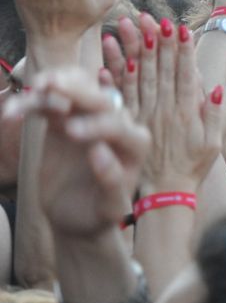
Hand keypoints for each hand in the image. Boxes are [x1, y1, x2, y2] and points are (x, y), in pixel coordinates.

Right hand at [6, 68, 147, 238]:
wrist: (76, 216)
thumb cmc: (98, 214)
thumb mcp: (109, 208)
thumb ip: (111, 182)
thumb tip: (99, 151)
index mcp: (135, 144)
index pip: (119, 127)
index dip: (97, 126)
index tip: (71, 132)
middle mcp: (116, 126)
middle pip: (100, 99)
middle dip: (77, 90)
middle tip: (52, 86)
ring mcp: (89, 120)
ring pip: (75, 91)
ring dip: (54, 86)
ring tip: (36, 88)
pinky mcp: (62, 122)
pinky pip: (48, 103)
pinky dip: (31, 102)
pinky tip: (12, 112)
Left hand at [103, 14, 224, 191]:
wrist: (164, 192)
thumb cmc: (192, 166)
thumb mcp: (212, 142)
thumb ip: (213, 114)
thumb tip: (212, 87)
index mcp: (186, 111)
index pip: (183, 73)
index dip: (181, 49)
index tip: (178, 27)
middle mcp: (163, 108)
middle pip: (159, 68)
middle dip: (155, 40)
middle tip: (149, 15)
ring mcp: (143, 114)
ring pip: (137, 75)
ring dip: (132, 48)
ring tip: (125, 24)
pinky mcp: (126, 122)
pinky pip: (119, 94)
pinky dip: (113, 73)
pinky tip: (108, 55)